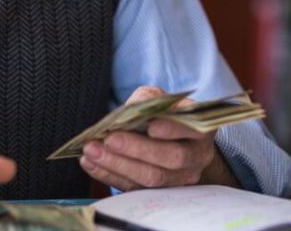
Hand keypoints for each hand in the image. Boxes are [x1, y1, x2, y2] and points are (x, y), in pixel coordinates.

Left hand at [79, 86, 236, 191]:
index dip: (173, 130)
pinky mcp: (159, 192)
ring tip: (91, 151)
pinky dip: (109, 175)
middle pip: (171, 158)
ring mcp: (180, 178)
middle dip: (137, 149)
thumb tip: (129, 111)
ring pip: (152, 178)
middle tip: (110, 140)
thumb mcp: (158, 98)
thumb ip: (146, 100)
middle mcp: (197, 156)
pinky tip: (90, 163)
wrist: (168, 138)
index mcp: (201, 128)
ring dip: (118, 165)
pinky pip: (134, 188)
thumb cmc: (163, 114)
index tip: (151, 127)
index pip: (193, 130)